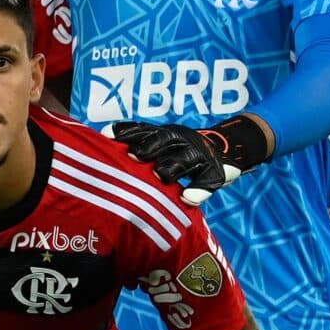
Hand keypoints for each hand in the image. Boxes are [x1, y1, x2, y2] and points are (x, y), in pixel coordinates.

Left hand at [105, 120, 246, 201]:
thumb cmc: (180, 153)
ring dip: (172, 167)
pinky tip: (188, 198)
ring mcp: (201, 156)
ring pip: (185, 160)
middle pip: (165, 141)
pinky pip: (208, 181)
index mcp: (167, 134)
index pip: (144, 130)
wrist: (227, 151)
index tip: (106, 135)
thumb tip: (101, 148)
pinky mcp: (217, 172)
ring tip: (161, 176)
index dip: (126, 132)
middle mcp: (183, 140)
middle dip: (149, 147)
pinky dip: (199, 190)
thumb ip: (139, 148)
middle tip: (133, 156)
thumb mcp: (163, 145)